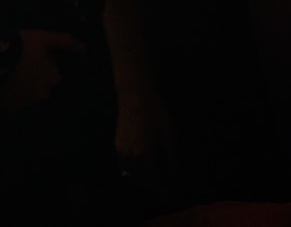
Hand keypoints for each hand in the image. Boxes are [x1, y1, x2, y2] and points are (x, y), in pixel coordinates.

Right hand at [0, 29, 82, 111]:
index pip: (54, 76)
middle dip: (35, 82)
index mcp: (54, 78)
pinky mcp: (13, 108)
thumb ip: (64, 42)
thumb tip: (84, 48)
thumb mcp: (43, 38)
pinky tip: (4, 87)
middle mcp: (44, 94)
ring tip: (11, 78)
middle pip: (42, 89)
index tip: (33, 60)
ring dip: (23, 91)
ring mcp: (28, 103)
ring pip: (29, 98)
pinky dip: (12, 98)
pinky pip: (15, 105)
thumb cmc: (22, 46)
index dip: (44, 68)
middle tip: (21, 70)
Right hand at [113, 79, 175, 195]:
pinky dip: (133, 173)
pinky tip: (142, 169)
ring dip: (142, 182)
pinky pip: (124, 168)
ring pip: (131, 177)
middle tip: (165, 187)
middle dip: (153, 188)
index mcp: (145, 155)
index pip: (154, 182)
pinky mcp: (117, 146)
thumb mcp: (169, 136)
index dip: (163, 191)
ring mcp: (121, 152)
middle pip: (142, 182)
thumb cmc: (155, 113)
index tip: (171, 193)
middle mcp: (131, 157)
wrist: (134, 96)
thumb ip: (172, 159)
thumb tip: (173, 176)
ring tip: (155, 179)